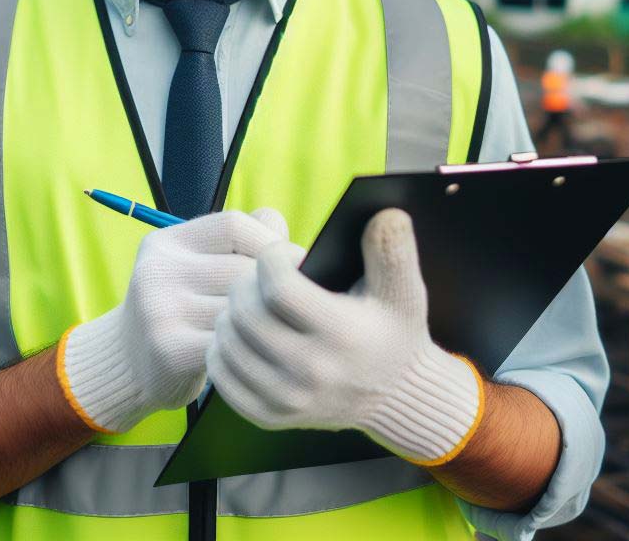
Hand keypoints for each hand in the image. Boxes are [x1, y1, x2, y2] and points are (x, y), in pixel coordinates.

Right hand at [60, 207, 287, 433]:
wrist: (126, 363)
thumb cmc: (180, 306)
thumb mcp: (195, 263)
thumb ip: (240, 241)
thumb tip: (289, 241)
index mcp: (167, 242)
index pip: (234, 224)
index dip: (271, 241)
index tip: (293, 263)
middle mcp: (158, 269)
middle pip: (241, 268)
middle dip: (275, 286)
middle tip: (295, 302)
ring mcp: (160, 309)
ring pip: (240, 307)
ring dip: (266, 319)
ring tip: (278, 327)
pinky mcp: (169, 349)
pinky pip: (230, 341)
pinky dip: (249, 346)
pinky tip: (255, 352)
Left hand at [206, 208, 483, 464]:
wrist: (396, 395)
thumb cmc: (395, 329)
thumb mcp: (406, 289)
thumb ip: (393, 248)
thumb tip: (384, 212)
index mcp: (341, 334)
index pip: (279, 288)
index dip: (271, 258)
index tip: (284, 255)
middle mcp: (311, 372)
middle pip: (245, 314)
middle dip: (245, 283)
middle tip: (260, 276)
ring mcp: (288, 399)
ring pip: (228, 343)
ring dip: (231, 313)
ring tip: (252, 302)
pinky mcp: (270, 416)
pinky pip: (222, 377)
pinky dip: (223, 349)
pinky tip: (242, 334)